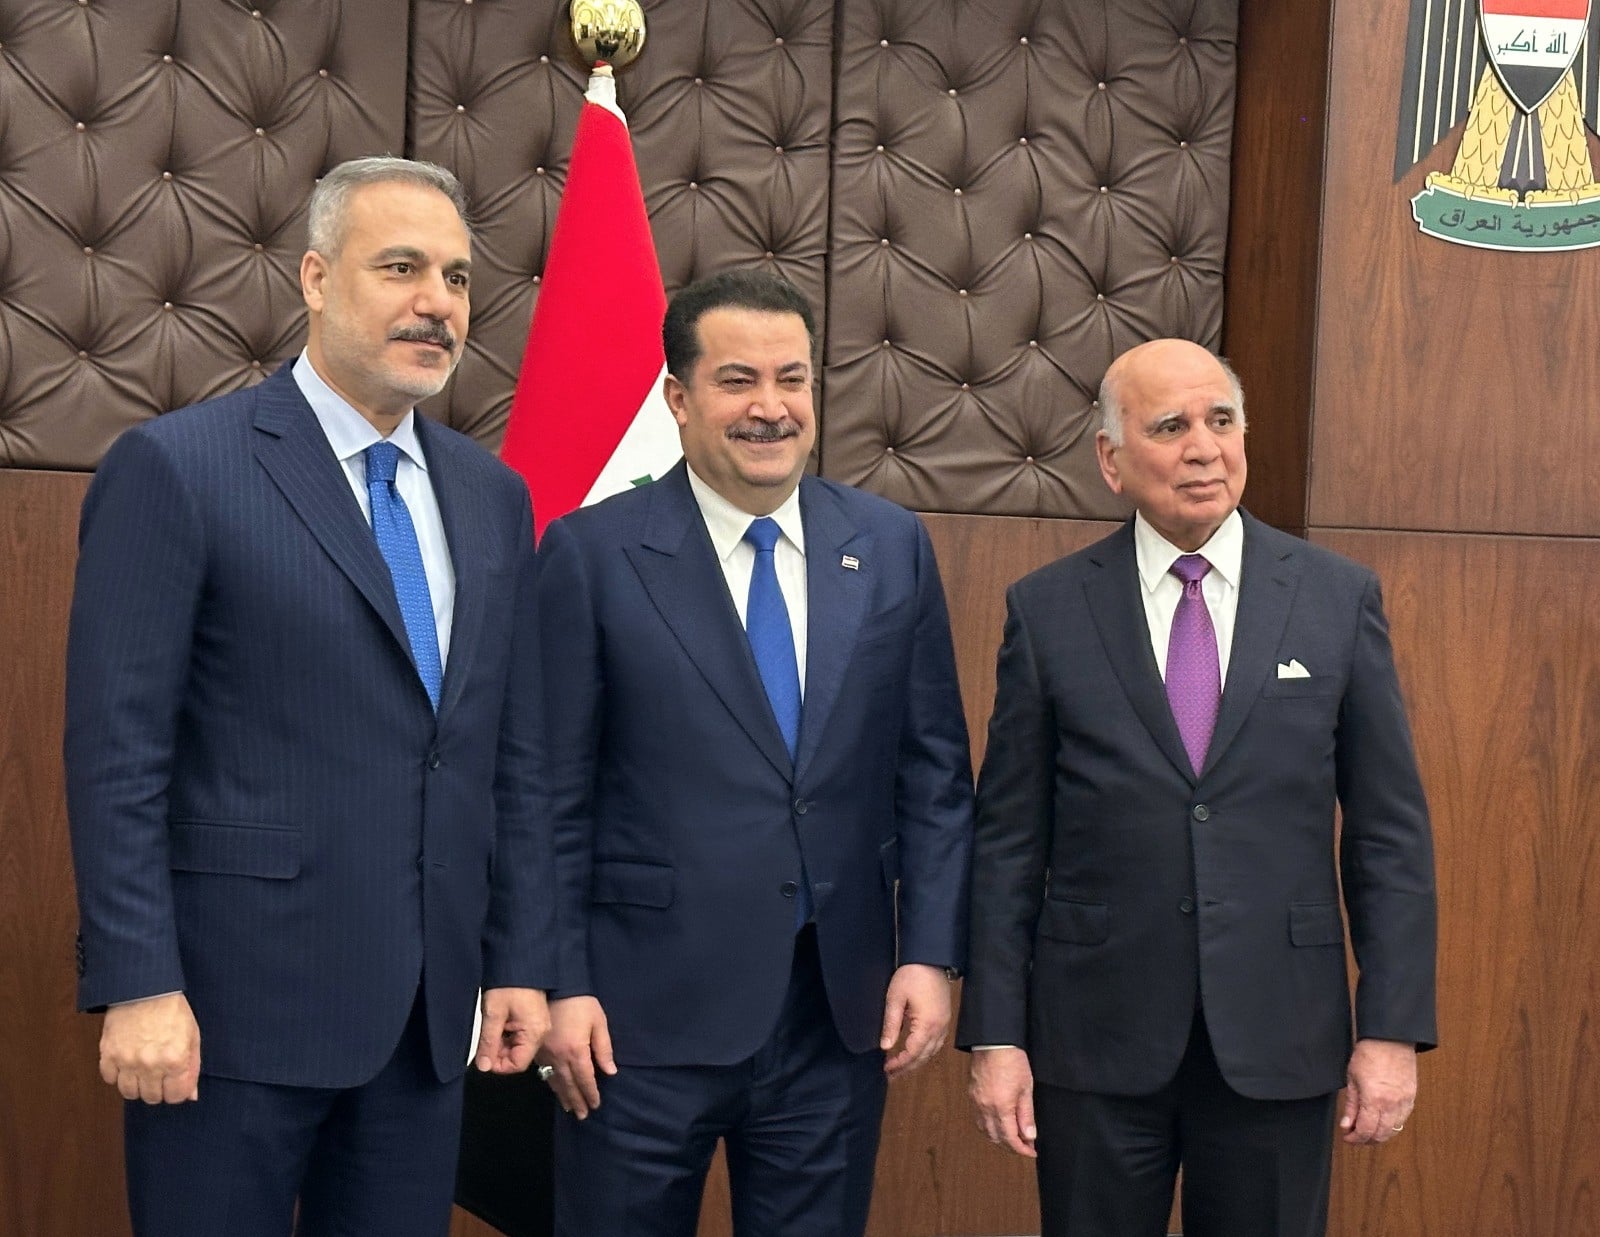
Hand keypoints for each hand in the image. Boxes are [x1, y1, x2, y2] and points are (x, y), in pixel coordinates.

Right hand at [99, 992, 200, 1104]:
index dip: (177, 1091)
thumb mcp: (192, 1036)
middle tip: (159, 1074)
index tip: (175, 1083)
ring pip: (129, 1093)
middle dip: (158, 1089)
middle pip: (152, 1097)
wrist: (145, 990)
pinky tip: (127, 1061)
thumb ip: (192, 1067)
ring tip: (143, 1069)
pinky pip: (110, 1079)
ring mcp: (127, 1061)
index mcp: (175, 1059)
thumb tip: (190, 1095)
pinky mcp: (108, 1055)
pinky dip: (117, 1075)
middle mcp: (150, 1064)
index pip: (176, 1096)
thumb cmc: (171, 1011)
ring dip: (137, 1085)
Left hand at [475, 987, 549, 1073]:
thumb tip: (483, 1065)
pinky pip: (521, 1035)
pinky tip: (499, 1021)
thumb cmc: (509, 982)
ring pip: (518, 1046)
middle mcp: (541, 1031)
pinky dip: (507, 1033)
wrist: (519, 959)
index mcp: (534, 1032)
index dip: (498, 1064)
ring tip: (492, 1025)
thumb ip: (488, 1042)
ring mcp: (539, 1024)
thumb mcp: (493, 1014)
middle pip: (518, 1056)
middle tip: (485, 1038)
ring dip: (502, 1042)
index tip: (484, 1057)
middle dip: (498, 1052)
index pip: (517, 1064)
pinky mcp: (535, 1018)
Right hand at [534, 996, 615, 1118]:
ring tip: (570, 1108)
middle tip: (582, 1115)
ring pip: (555, 1081)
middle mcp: (559, 1057)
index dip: (590, 1093)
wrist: (554, 988)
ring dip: (563, 1096)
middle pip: (569, 1084)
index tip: (595, 1105)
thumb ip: (604, 1048)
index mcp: (576, 1050)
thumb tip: (610, 1072)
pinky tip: (555, 1089)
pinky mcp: (537, 1050)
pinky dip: (551, 1083)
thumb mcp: (598, 1022)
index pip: (585, 1078)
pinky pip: (544, 1073)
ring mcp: (545, 1055)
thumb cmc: (581, 1003)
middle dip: (577, 1100)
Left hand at [880, 963, 950, 1078]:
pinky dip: (925, 1052)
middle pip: (923, 1056)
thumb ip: (891, 1024)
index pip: (913, 1053)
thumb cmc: (912, 975)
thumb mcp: (895, 999)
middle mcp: (939, 1028)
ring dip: (917, 1061)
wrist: (930, 958)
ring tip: (901, 1068)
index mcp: (926, 1025)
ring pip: (932, 1051)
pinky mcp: (944, 1018)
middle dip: (907, 1067)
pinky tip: (916, 1052)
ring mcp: (944, 1023)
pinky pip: (936, 1042)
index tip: (887, 1069)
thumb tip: (884, 1047)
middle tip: (891, 1075)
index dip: (899, 1064)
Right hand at [968, 1046, 1036, 1157]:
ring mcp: (976, 1102)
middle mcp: (985, 1108)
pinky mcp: (972, 1095)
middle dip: (1011, 1146)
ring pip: (985, 1130)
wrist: (993, 1041)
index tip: (1031, 1151)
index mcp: (1001, 1108)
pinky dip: (987, 1127)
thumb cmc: (1012, 1060)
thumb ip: (1027, 1115)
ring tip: (1012, 1136)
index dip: (1022, 1149)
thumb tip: (1030, 1135)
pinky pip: (978, 1119)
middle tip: (1024, 1145)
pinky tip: (996, 1124)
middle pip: (996, 1138)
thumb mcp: (1026, 1089)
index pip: (1010, 1139)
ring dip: (998, 1138)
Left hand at [1339, 1038, 1416, 1144]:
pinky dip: (1391, 1125)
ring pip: (1393, 1130)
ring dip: (1380, 1135)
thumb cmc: (1370, 1053)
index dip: (1355, 1139)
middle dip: (1366, 1140)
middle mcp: (1392, 1104)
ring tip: (1367, 1130)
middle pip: (1381, 1135)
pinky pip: (1402, 1120)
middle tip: (1355, 1137)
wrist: (1390, 1040)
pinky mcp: (1411, 1098)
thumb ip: (1351, 1105)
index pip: (1366, 1131)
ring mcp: (1404, 1102)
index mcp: (1374, 1099)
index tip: (1348, 1138)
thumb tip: (1347, 1124)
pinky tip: (1382, 1121)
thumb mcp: (1352, 1079)